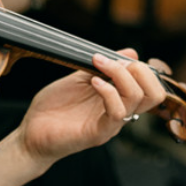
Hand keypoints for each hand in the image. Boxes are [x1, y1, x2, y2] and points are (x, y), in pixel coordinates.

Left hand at [18, 49, 165, 164]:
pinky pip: (117, 112)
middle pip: (154, 93)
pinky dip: (109, 91)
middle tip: (112, 61)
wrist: (32, 132)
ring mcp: (111, 125)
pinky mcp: (99, 133)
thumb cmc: (54, 107)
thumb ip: (104, 66)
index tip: (116, 56)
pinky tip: (93, 82)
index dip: (140, 66)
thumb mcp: (80, 78)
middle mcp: (120, 113)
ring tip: (98, 65)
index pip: (150, 86)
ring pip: (137, 98)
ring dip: (120, 74)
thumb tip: (131, 52)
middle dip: (139, 69)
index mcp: (119, 100)